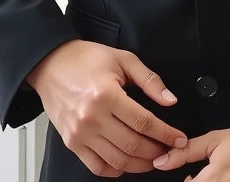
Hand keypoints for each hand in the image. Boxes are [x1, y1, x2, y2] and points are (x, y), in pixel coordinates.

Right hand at [26, 39, 187, 175]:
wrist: (50, 63)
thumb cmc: (86, 59)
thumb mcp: (122, 59)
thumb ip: (149, 80)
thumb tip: (170, 100)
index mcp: (107, 95)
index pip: (144, 122)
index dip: (166, 133)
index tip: (179, 138)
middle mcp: (93, 117)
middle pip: (133, 145)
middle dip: (157, 151)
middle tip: (169, 151)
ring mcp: (80, 133)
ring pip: (117, 160)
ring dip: (140, 165)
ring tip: (153, 160)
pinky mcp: (71, 142)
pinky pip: (97, 166)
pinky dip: (115, 170)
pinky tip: (126, 163)